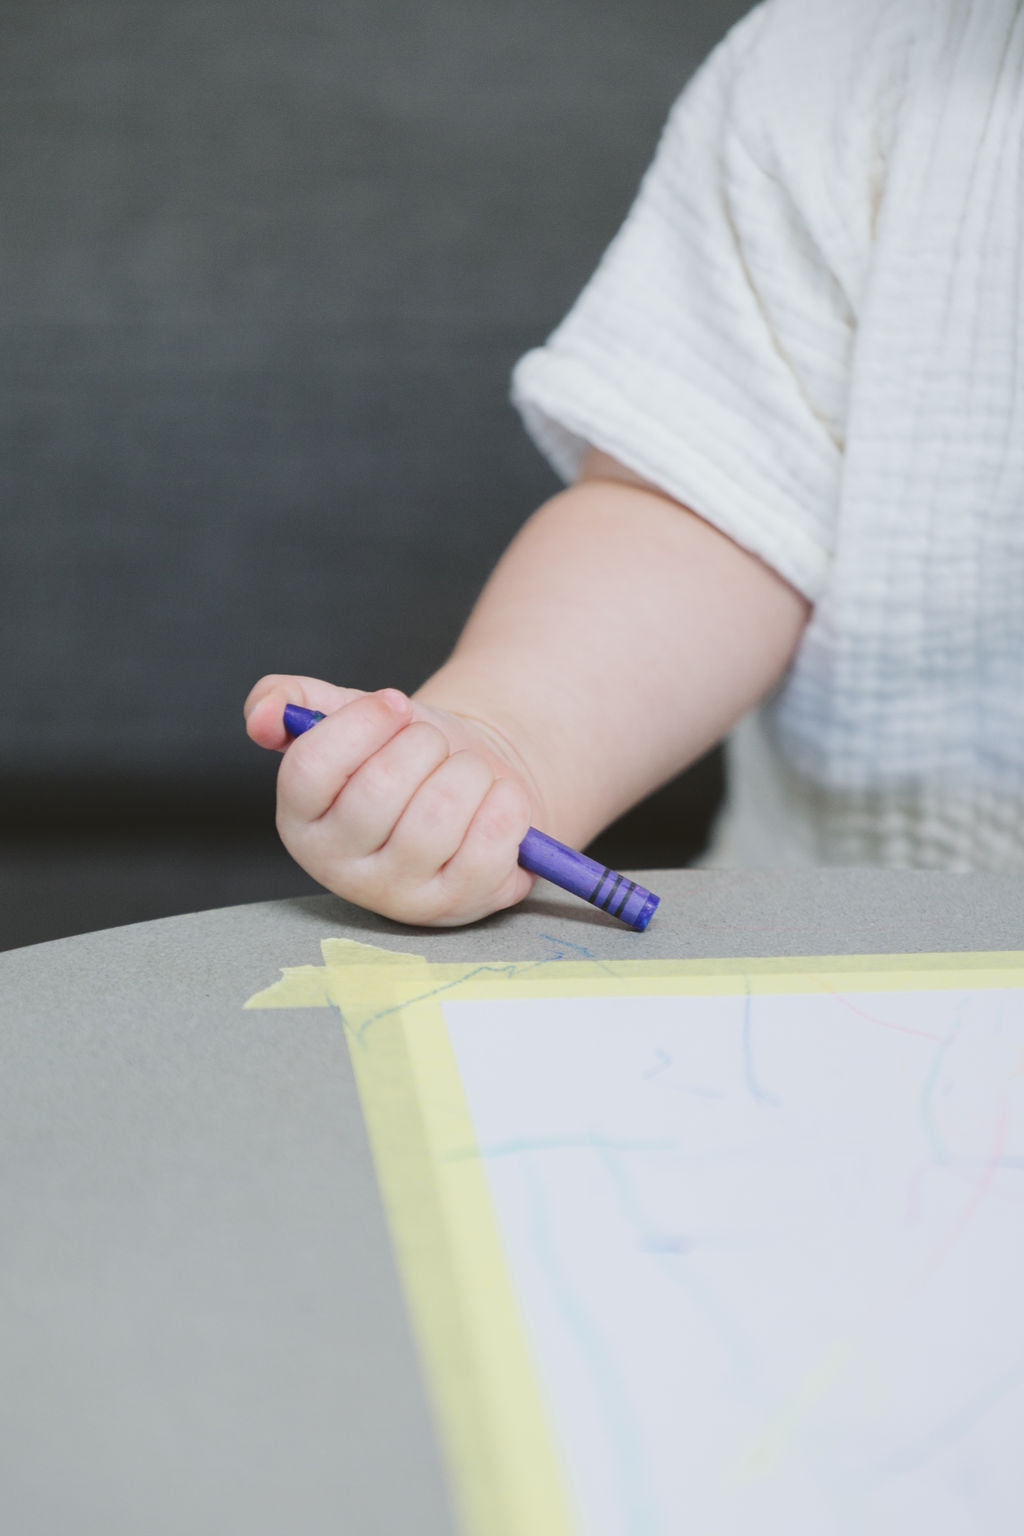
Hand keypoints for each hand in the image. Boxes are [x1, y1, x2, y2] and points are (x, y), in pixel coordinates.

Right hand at [244, 675, 537, 924]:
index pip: (309, 769)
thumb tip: (264, 715)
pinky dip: (504, 801)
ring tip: (466, 769)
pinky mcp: (455, 905)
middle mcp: (338, 868)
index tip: (394, 704)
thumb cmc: (405, 754)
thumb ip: (294, 700)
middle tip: (432, 743)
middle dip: (422, 744)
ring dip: (467, 770)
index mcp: (300, 820)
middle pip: (379, 788)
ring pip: (438, 814)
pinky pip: (488, 843)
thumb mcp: (350, 716)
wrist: (471, 787)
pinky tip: (495, 797)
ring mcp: (397, 894)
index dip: (361, 723)